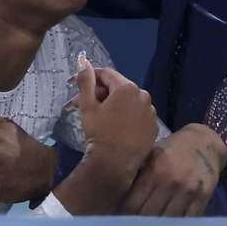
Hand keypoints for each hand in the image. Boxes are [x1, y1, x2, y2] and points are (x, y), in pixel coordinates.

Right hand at [49, 58, 158, 214]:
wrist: (114, 164)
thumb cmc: (99, 132)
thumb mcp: (88, 105)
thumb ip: (85, 81)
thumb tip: (83, 60)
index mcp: (127, 87)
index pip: (106, 74)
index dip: (89, 78)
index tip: (74, 85)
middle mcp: (143, 95)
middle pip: (118, 88)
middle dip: (99, 94)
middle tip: (80, 104)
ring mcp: (151, 112)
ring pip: (128, 102)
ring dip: (113, 105)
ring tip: (97, 117)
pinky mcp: (153, 127)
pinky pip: (137, 116)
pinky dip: (126, 117)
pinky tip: (114, 127)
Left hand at [121, 123, 226, 216]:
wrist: (204, 142)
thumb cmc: (172, 148)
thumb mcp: (151, 153)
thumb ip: (137, 172)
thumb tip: (115, 193)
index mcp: (154, 170)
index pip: (133, 203)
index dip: (124, 214)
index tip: (119, 217)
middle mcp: (171, 181)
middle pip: (148, 215)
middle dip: (138, 222)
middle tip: (131, 225)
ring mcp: (188, 191)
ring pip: (166, 221)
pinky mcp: (203, 198)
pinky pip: (186, 220)